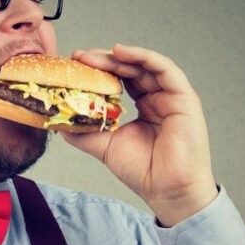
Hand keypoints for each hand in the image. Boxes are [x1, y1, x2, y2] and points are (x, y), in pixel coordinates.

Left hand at [61, 44, 217, 226]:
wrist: (167, 191)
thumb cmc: (143, 171)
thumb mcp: (105, 147)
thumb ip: (84, 132)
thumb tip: (59, 121)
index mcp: (144, 106)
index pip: (120, 79)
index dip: (99, 70)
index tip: (75, 65)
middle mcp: (159, 98)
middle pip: (130, 68)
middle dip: (103, 60)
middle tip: (79, 57)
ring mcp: (172, 97)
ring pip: (145, 65)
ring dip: (118, 57)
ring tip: (93, 56)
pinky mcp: (185, 97)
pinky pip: (164, 69)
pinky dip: (143, 56)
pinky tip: (120, 53)